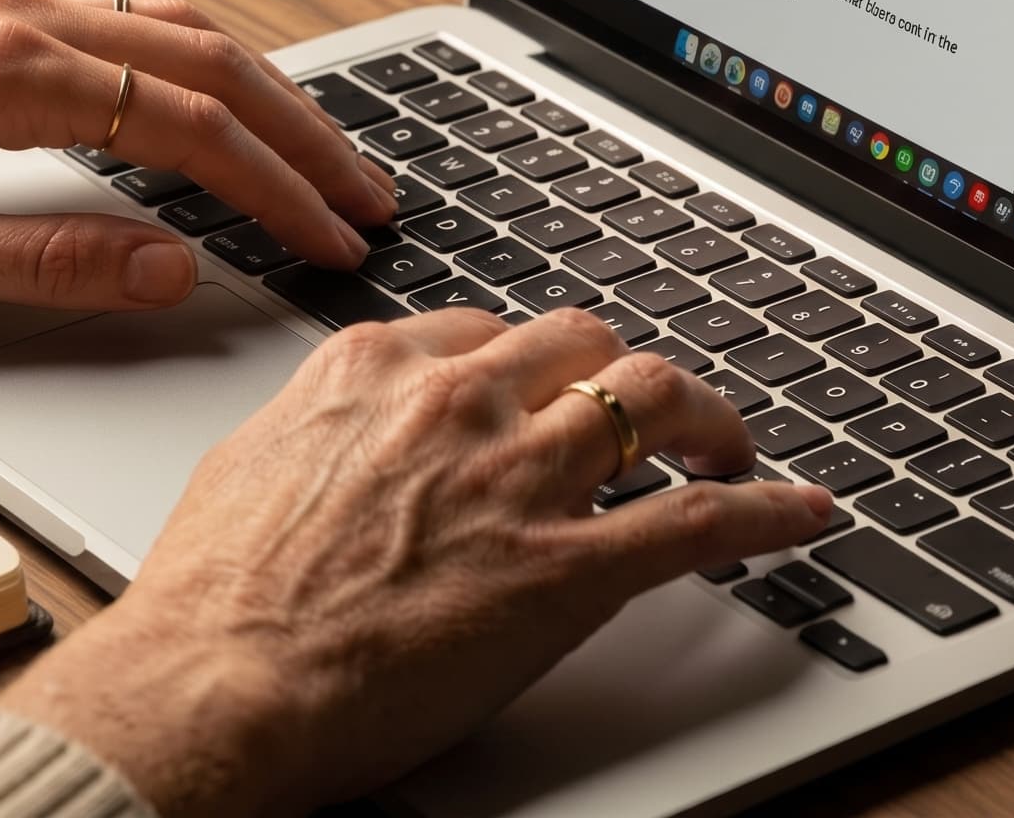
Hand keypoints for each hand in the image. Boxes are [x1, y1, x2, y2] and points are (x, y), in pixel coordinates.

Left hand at [0, 0, 395, 306]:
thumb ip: (50, 259)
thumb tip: (172, 267)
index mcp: (0, 68)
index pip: (186, 126)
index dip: (275, 189)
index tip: (333, 240)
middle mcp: (10, 16)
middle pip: (204, 60)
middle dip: (301, 132)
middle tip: (369, 199)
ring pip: (170, 34)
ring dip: (257, 95)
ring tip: (319, 159)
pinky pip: (121, 30)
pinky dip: (196, 72)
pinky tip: (214, 111)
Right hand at [0, 308, 834, 816]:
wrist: (216, 685)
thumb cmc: (213, 603)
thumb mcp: (254, 468)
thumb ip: (320, 434)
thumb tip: (340, 441)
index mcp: (375, 371)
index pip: (490, 329)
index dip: (535, 363)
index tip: (550, 386)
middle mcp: (457, 403)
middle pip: (583, 343)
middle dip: (624, 371)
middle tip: (646, 411)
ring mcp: (519, 480)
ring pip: (654, 398)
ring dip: (706, 417)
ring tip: (728, 443)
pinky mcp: (568, 569)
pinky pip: (700, 522)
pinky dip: (766, 511)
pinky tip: (800, 513)